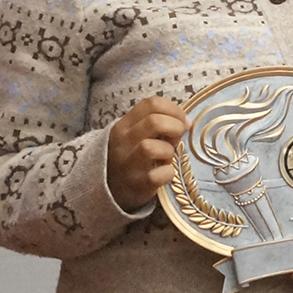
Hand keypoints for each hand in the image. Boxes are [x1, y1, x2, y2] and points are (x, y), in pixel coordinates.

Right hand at [106, 95, 186, 213]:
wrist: (108, 189)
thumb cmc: (130, 156)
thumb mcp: (134, 135)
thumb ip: (154, 123)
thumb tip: (185, 120)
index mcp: (124, 125)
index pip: (152, 103)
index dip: (175, 110)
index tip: (183, 121)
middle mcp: (124, 142)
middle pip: (154, 121)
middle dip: (175, 127)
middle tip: (177, 138)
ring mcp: (128, 164)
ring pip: (151, 147)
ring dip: (168, 150)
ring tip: (167, 157)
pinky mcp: (137, 185)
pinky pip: (158, 175)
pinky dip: (168, 173)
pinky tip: (166, 173)